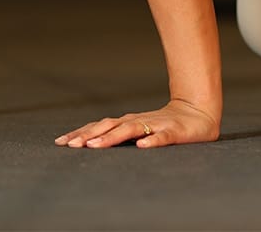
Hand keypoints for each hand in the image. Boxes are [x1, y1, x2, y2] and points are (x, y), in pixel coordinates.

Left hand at [54, 97, 219, 149]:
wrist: (199, 113)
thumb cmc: (164, 124)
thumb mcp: (138, 130)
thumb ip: (118, 134)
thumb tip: (89, 142)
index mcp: (127, 122)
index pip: (100, 126)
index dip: (81, 133)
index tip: (61, 142)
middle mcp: (138, 121)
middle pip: (110, 126)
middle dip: (89, 135)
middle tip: (71, 145)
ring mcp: (155, 125)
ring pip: (131, 130)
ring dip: (112, 137)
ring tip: (95, 146)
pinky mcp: (174, 132)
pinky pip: (162, 137)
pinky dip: (152, 141)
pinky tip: (142, 147)